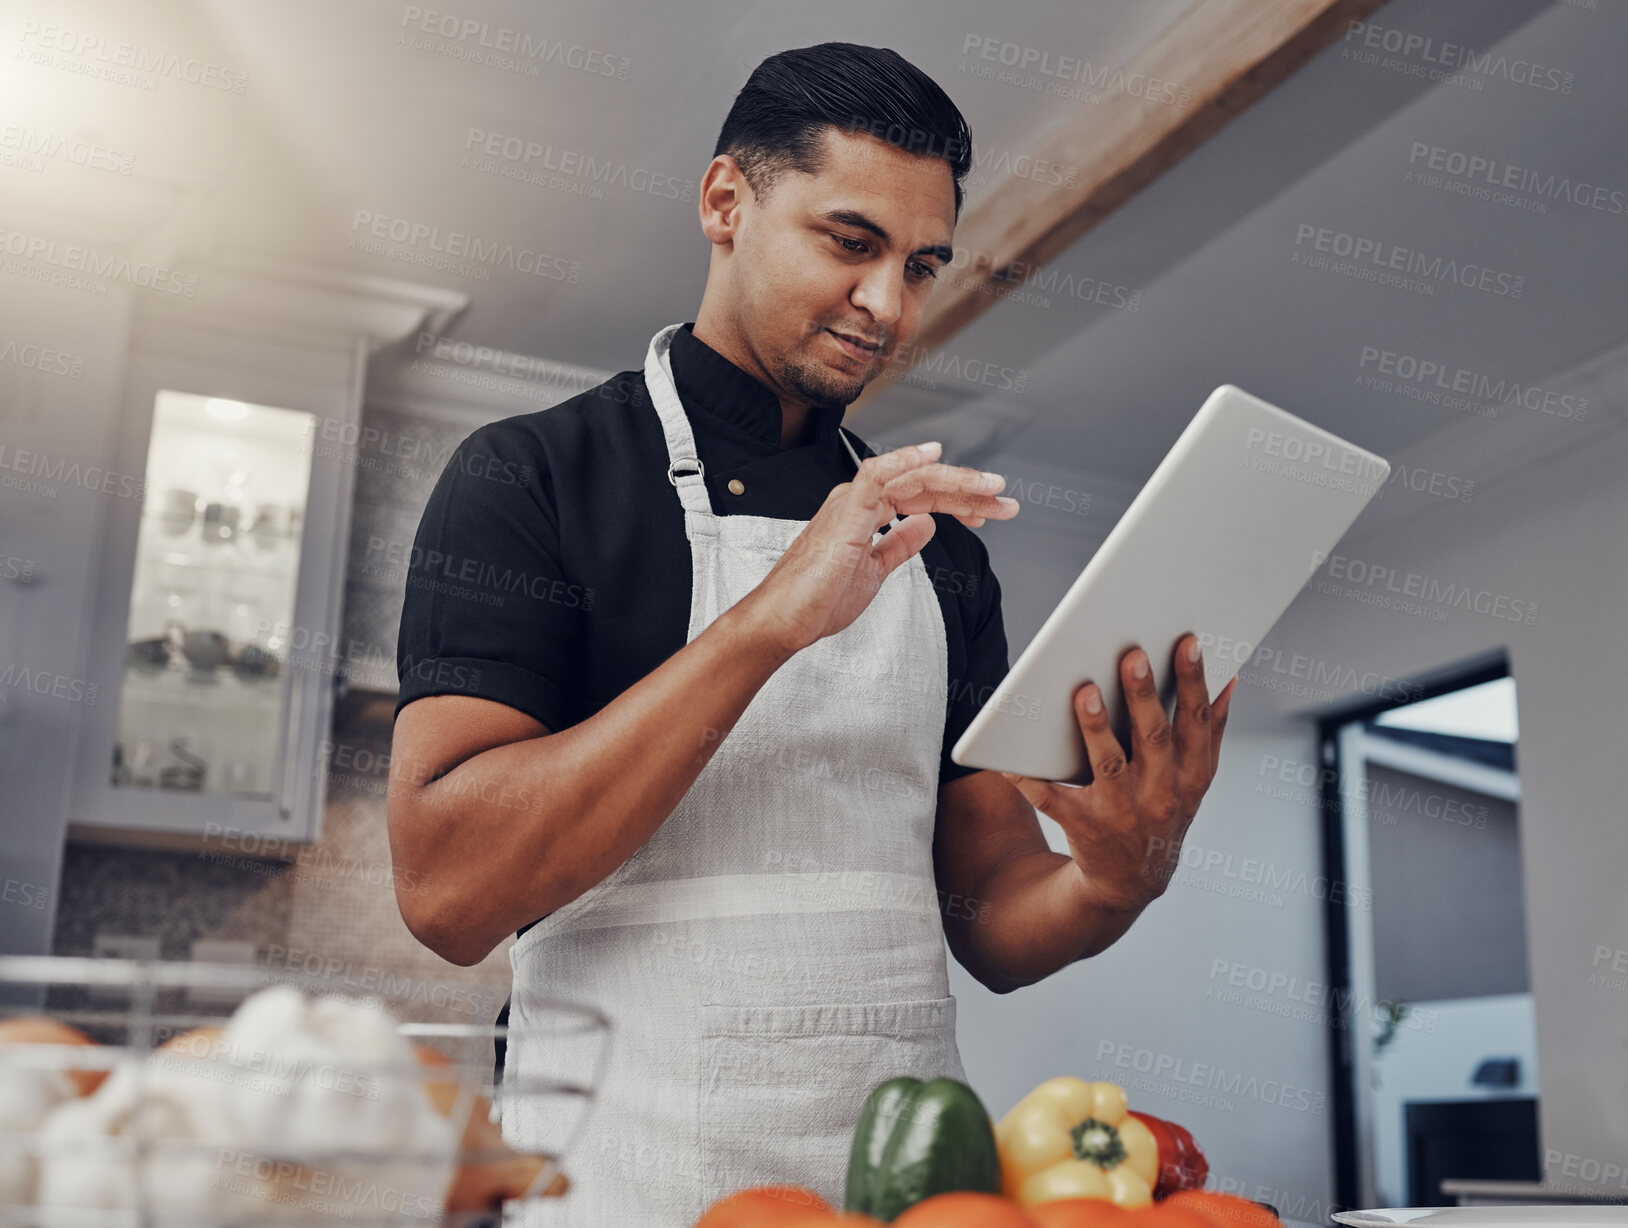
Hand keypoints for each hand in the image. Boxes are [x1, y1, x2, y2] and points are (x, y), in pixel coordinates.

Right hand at [742, 441, 1017, 656]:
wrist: (781, 621)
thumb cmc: (816, 600)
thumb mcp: (873, 572)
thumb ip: (899, 545)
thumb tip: (926, 526)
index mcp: (865, 513)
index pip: (922, 496)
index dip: (958, 502)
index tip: (989, 512)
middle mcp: (859, 501)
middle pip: (924, 485)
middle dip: (969, 491)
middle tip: (1005, 499)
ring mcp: (852, 503)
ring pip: (912, 478)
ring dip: (956, 481)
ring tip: (991, 488)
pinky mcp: (845, 514)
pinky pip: (877, 476)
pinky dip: (905, 460)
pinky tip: (933, 455)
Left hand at [1000, 633, 1236, 914]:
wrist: (1130, 880)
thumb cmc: (1163, 812)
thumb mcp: (1196, 779)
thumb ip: (1212, 730)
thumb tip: (1229, 679)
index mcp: (1191, 775)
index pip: (1196, 721)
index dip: (1194, 682)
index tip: (1188, 642)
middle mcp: (1160, 793)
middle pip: (1153, 737)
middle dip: (1144, 696)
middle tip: (1132, 655)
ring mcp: (1121, 811)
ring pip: (1108, 764)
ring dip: (1096, 728)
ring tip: (1085, 691)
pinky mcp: (1082, 825)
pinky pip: (1053, 798)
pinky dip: (1029, 778)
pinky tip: (1011, 755)